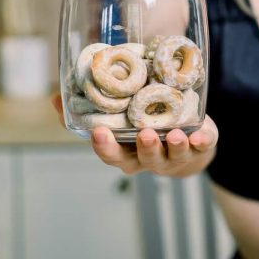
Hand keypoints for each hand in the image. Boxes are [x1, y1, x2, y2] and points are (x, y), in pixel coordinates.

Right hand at [51, 94, 217, 175]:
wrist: (185, 140)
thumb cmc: (143, 125)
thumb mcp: (116, 117)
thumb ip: (88, 109)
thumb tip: (56, 98)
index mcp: (126, 152)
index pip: (112, 155)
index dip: (105, 147)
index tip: (99, 133)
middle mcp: (148, 158)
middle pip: (143, 160)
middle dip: (144, 149)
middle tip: (144, 134)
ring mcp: (174, 155)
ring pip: (172, 156)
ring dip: (173, 146)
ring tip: (175, 134)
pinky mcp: (198, 146)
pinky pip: (201, 147)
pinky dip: (202, 143)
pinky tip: (200, 136)